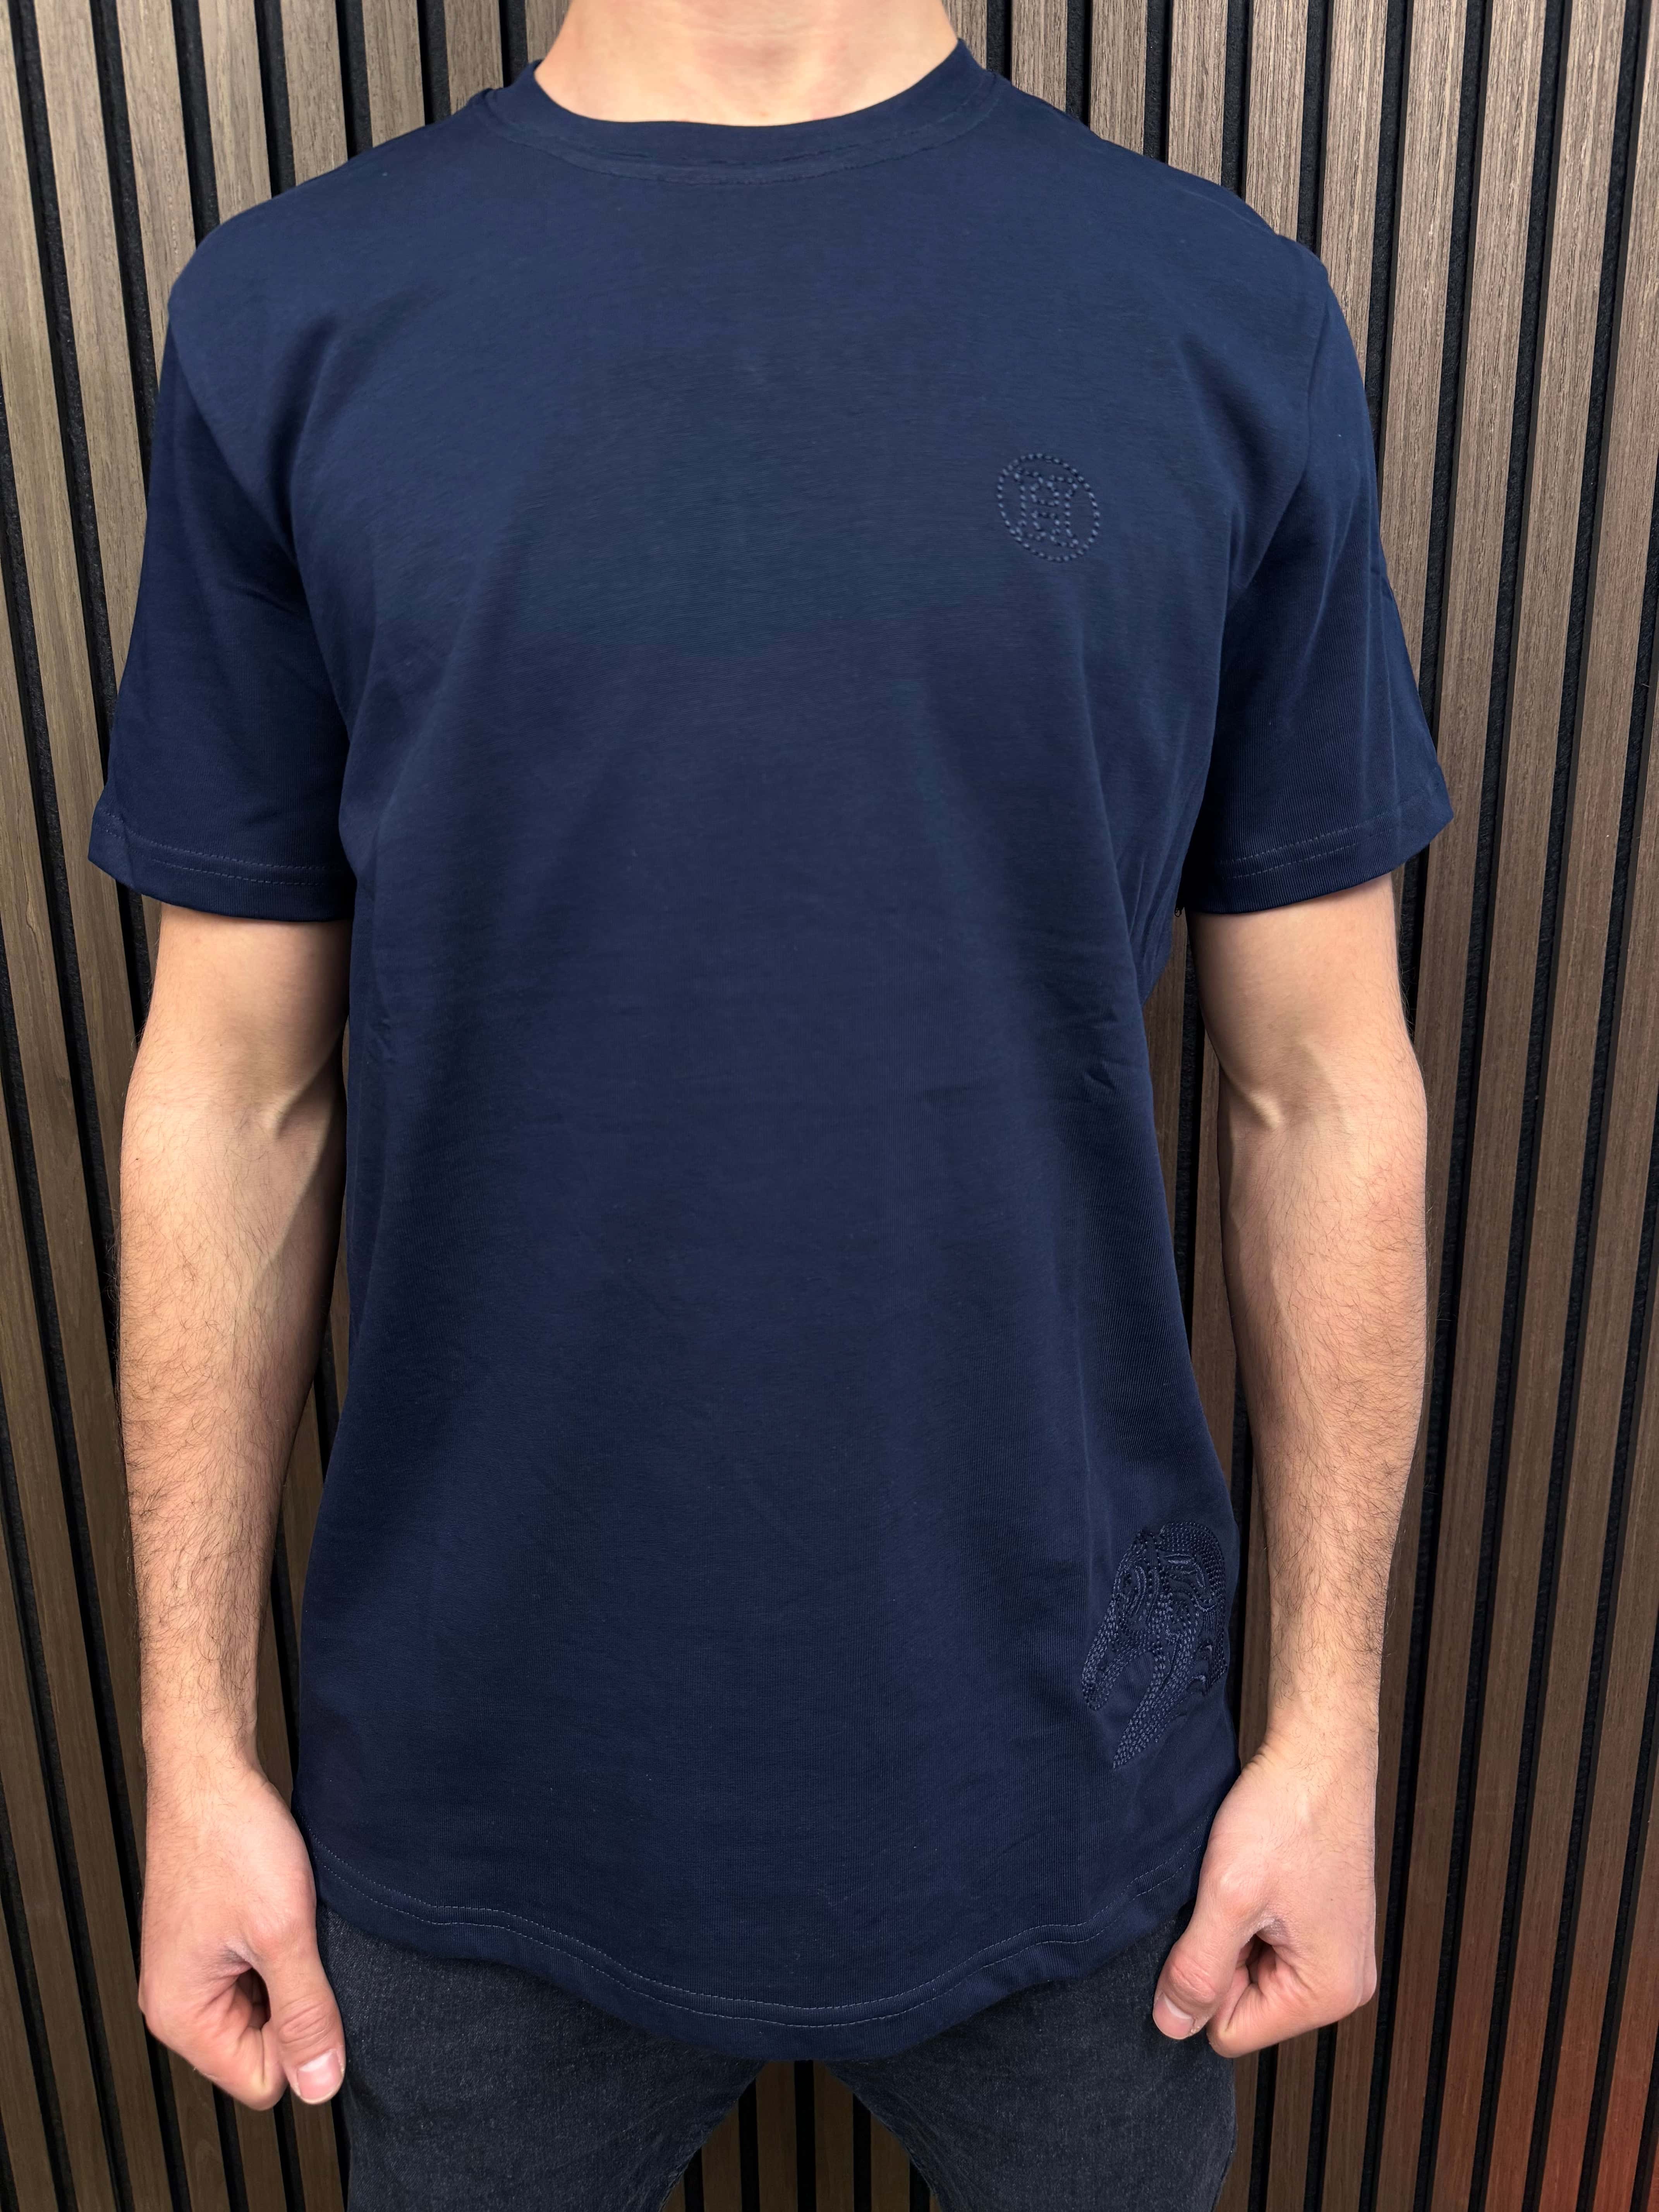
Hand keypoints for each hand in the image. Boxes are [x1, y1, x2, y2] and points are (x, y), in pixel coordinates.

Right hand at [138, 1754, 343, 2107]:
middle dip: (296, 2007)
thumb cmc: (232, 1840)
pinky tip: (286, 1913)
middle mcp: (178, 2003)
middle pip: (261, 2049)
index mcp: (181, 2016)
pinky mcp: (210, 1943)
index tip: (316, 1986)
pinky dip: (280, 1952)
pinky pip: (257, 1976)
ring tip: (292, 1924)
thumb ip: (305, 2014)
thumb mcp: (282, 1934)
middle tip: (304, 1946)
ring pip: (264, 2010)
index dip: (302, 2043)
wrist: (209, 1771)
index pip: (262, 2081)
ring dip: (290, 1975)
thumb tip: (322, 2086)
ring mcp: (193, 1972)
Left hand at [1152, 1711, 1378, 2053]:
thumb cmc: (1284, 1815)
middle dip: (1221, 1953)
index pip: (1230, 2032)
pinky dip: (1247, 1911)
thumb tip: (1171, 2027)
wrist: (1318, 1750)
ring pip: (1250, 1971)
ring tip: (1242, 1879)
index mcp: (1328, 1993)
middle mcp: (1342, 1984)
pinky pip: (1266, 1942)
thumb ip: (1198, 1969)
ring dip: (1232, 1928)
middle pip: (1243, 2004)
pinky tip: (1254, 1872)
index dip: (1205, 1981)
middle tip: (1228, 1894)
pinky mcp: (1323, 1923)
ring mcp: (1336, 1952)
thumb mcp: (1228, 1895)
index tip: (1215, 1921)